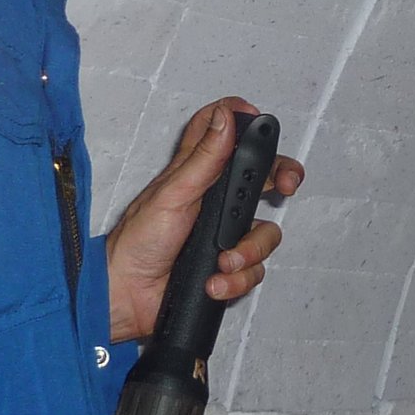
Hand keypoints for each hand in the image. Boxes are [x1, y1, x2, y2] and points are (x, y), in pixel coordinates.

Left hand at [105, 98, 304, 343]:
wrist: (128, 296)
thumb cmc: (137, 242)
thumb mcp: (172, 194)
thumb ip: (203, 158)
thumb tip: (225, 118)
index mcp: (196, 174)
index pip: (223, 134)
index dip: (243, 122)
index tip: (262, 123)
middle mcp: (215, 201)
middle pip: (262, 178)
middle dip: (283, 179)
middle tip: (286, 186)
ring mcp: (224, 235)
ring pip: (264, 232)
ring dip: (249, 251)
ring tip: (223, 262)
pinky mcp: (228, 266)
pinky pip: (254, 269)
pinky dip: (237, 278)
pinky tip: (214, 281)